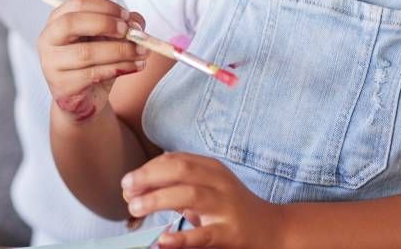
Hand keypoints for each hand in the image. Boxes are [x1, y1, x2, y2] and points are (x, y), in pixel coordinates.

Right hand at [38, 0, 148, 122]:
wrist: (86, 97)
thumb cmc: (96, 61)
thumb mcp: (110, 38)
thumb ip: (124, 25)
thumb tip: (136, 24)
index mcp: (58, 19)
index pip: (78, 2)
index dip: (106, 6)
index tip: (127, 17)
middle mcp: (48, 38)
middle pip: (72, 23)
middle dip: (105, 24)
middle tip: (130, 32)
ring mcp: (51, 63)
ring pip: (86, 52)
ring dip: (120, 51)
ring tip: (142, 52)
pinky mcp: (62, 86)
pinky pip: (92, 74)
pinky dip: (119, 68)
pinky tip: (135, 66)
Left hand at [121, 152, 283, 247]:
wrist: (274, 230)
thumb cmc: (232, 209)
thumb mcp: (208, 189)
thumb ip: (178, 185)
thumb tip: (137, 189)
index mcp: (212, 168)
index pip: (175, 159)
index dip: (148, 168)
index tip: (128, 183)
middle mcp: (219, 182)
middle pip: (179, 169)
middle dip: (148, 177)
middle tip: (127, 190)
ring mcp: (225, 207)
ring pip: (189, 195)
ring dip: (157, 200)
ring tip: (135, 208)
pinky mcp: (229, 234)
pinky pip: (203, 235)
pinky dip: (181, 238)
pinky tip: (163, 240)